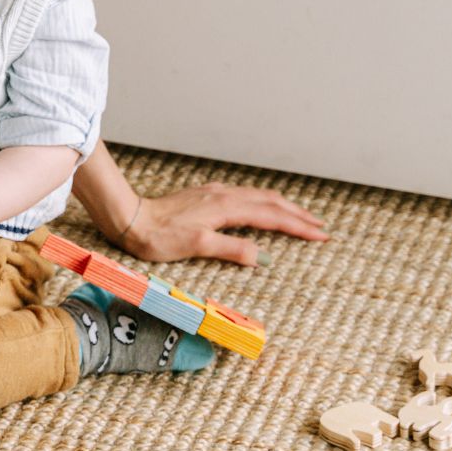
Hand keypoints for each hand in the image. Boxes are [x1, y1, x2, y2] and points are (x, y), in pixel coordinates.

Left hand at [118, 182, 327, 265]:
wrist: (130, 218)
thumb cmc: (158, 236)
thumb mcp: (197, 246)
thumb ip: (233, 249)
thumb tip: (263, 256)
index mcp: (227, 208)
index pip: (272, 217)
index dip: (299, 227)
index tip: (322, 236)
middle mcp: (224, 196)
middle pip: (271, 202)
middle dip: (298, 214)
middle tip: (321, 227)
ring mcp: (215, 194)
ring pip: (259, 197)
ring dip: (283, 207)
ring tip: (301, 217)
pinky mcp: (205, 196)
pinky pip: (245, 196)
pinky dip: (264, 203)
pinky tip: (262, 208)